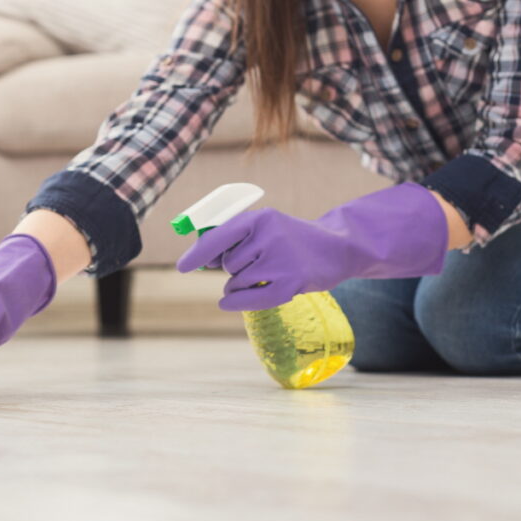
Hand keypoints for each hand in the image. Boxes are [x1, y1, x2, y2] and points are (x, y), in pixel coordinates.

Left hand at [176, 183, 447, 310]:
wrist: (338, 248)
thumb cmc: (291, 238)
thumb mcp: (265, 227)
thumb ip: (235, 239)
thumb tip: (201, 260)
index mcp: (260, 218)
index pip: (219, 237)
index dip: (198, 254)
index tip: (182, 268)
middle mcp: (269, 237)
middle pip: (227, 264)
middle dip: (232, 269)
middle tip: (256, 264)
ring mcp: (281, 261)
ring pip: (236, 281)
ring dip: (240, 285)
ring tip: (264, 275)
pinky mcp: (291, 284)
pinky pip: (250, 299)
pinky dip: (236, 302)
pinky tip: (228, 303)